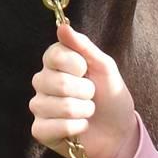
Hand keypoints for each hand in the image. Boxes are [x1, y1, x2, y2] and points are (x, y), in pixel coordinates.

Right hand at [30, 22, 139, 157]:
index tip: (87, 70)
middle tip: (91, 94)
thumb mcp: (104, 65)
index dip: (77, 64)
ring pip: (62, 107)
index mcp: (53, 61)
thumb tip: (63, 27)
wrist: (118, 130)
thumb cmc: (110, 94)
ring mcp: (39, 106)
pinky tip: (80, 126)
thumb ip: (83, 45)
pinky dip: (77, 127)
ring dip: (84, 111)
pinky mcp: (40, 130)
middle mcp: (42, 81)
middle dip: (86, 91)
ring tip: (87, 111)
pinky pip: (55, 127)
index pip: (54, 55)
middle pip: (59, 83)